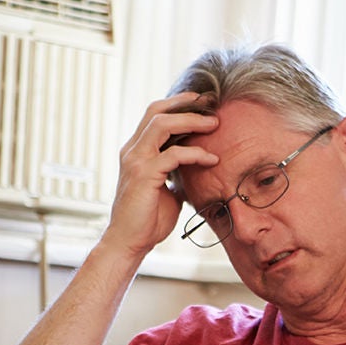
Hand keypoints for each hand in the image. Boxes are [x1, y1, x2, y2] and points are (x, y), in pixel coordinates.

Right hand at [98, 92, 219, 261]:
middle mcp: (132, 150)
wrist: (130, 242)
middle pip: (156, 111)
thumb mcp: (167, 190)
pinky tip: (212, 159)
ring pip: (162, 124)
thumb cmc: (148, 219)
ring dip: (191, 121)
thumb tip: (195, 168)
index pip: (155, 115)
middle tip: (210, 102)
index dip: (178, 105)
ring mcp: (136, 160)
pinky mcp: (144, 174)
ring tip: (214, 124)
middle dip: (185, 103)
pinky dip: (196, 154)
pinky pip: (173, 154)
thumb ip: (176, 174)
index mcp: (136, 151)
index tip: (203, 104)